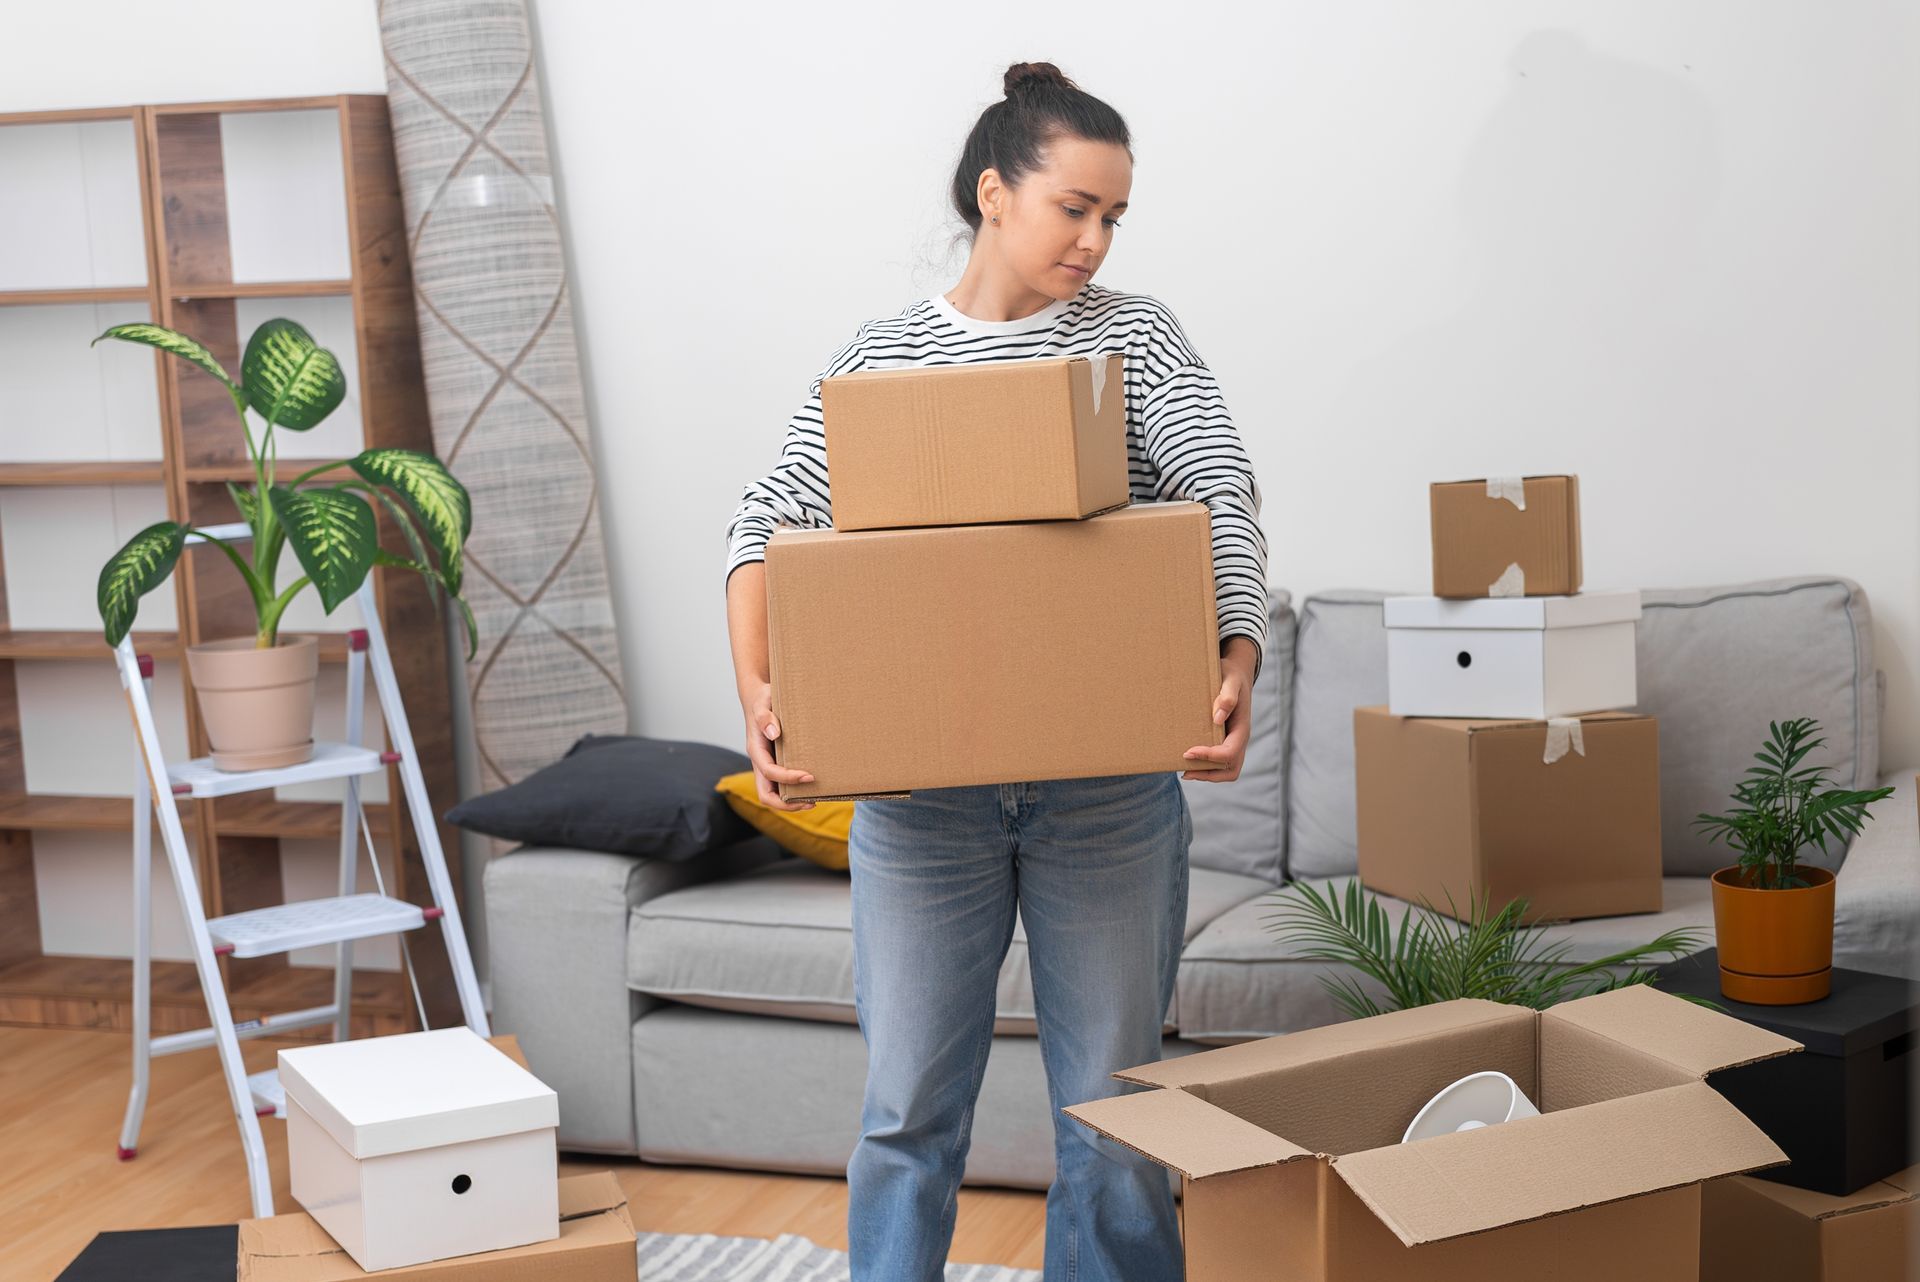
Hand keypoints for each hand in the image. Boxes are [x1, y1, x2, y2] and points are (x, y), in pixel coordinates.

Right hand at [740, 681, 815, 810]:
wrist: (760, 698)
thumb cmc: (763, 698)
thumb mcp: (763, 701)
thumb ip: (765, 716)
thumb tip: (773, 733)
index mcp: (756, 749)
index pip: (769, 773)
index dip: (788, 778)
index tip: (809, 776)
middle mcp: (760, 762)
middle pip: (765, 795)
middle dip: (787, 804)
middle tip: (811, 802)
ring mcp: (767, 765)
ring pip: (773, 794)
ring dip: (791, 802)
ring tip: (814, 800)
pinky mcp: (775, 764)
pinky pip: (781, 786)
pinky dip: (794, 791)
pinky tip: (812, 788)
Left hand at [1182, 638, 1254, 782]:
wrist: (1238, 673)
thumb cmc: (1231, 675)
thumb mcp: (1230, 680)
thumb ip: (1227, 696)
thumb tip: (1217, 718)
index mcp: (1242, 727)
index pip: (1229, 752)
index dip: (1209, 756)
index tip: (1188, 752)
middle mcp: (1240, 738)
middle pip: (1232, 769)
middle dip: (1209, 774)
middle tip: (1185, 771)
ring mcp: (1235, 741)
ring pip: (1227, 770)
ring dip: (1207, 774)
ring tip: (1186, 770)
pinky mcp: (1227, 740)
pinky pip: (1221, 762)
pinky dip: (1207, 767)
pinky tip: (1191, 760)